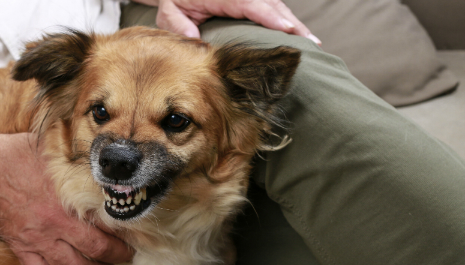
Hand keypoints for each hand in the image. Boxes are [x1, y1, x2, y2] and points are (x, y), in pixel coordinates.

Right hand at [0, 129, 133, 264]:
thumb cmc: (14, 155)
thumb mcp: (53, 150)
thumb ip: (77, 160)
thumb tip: (98, 159)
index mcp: (68, 200)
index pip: (106, 224)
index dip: (123, 233)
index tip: (134, 234)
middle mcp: (56, 224)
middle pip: (96, 251)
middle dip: (117, 257)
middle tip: (127, 256)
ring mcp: (37, 240)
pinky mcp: (21, 248)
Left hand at [136, 0, 320, 43]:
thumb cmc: (173, 1)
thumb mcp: (170, 13)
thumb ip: (181, 26)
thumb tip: (195, 40)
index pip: (250, 4)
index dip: (270, 17)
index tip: (286, 29)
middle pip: (271, 4)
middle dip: (291, 23)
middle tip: (310, 43)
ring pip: (275, 5)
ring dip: (293, 22)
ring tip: (311, 42)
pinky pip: (271, 7)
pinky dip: (284, 19)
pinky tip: (297, 33)